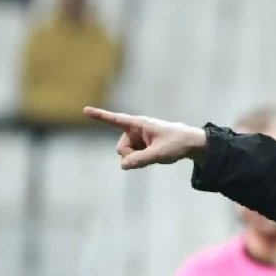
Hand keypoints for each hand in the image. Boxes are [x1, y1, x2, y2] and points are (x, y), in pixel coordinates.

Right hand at [83, 107, 207, 169]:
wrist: (191, 143)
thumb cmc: (177, 143)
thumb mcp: (159, 154)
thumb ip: (140, 160)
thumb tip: (122, 165)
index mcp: (139, 124)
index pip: (116, 120)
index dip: (100, 116)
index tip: (85, 110)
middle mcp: (135, 129)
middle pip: (120, 148)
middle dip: (130, 156)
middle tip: (148, 157)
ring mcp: (138, 137)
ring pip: (126, 154)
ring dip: (136, 158)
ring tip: (154, 154)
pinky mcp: (141, 145)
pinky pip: (133, 156)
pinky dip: (140, 159)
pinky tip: (153, 155)